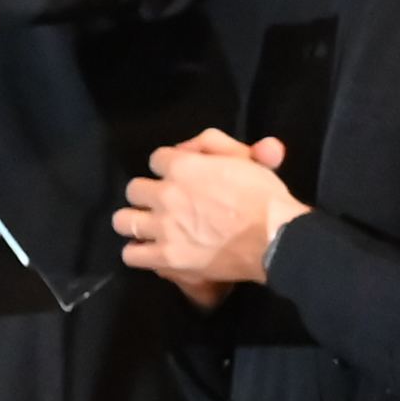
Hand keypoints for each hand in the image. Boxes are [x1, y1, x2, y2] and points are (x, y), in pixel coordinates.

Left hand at [119, 132, 301, 303]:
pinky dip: (138, 253)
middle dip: (148, 195)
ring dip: (135, 223)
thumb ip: (216, 143)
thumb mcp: (245, 158)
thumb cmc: (265, 198)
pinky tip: (150, 251)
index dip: (168, 167)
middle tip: (164, 204)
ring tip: (151, 227)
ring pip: (122, 221)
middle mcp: (165, 194)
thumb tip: (188, 147)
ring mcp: (162, 227)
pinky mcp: (165, 257)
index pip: (156, 159)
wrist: (277, 238)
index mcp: (183, 167)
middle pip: (134, 189)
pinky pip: (131, 255)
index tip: (179, 176)